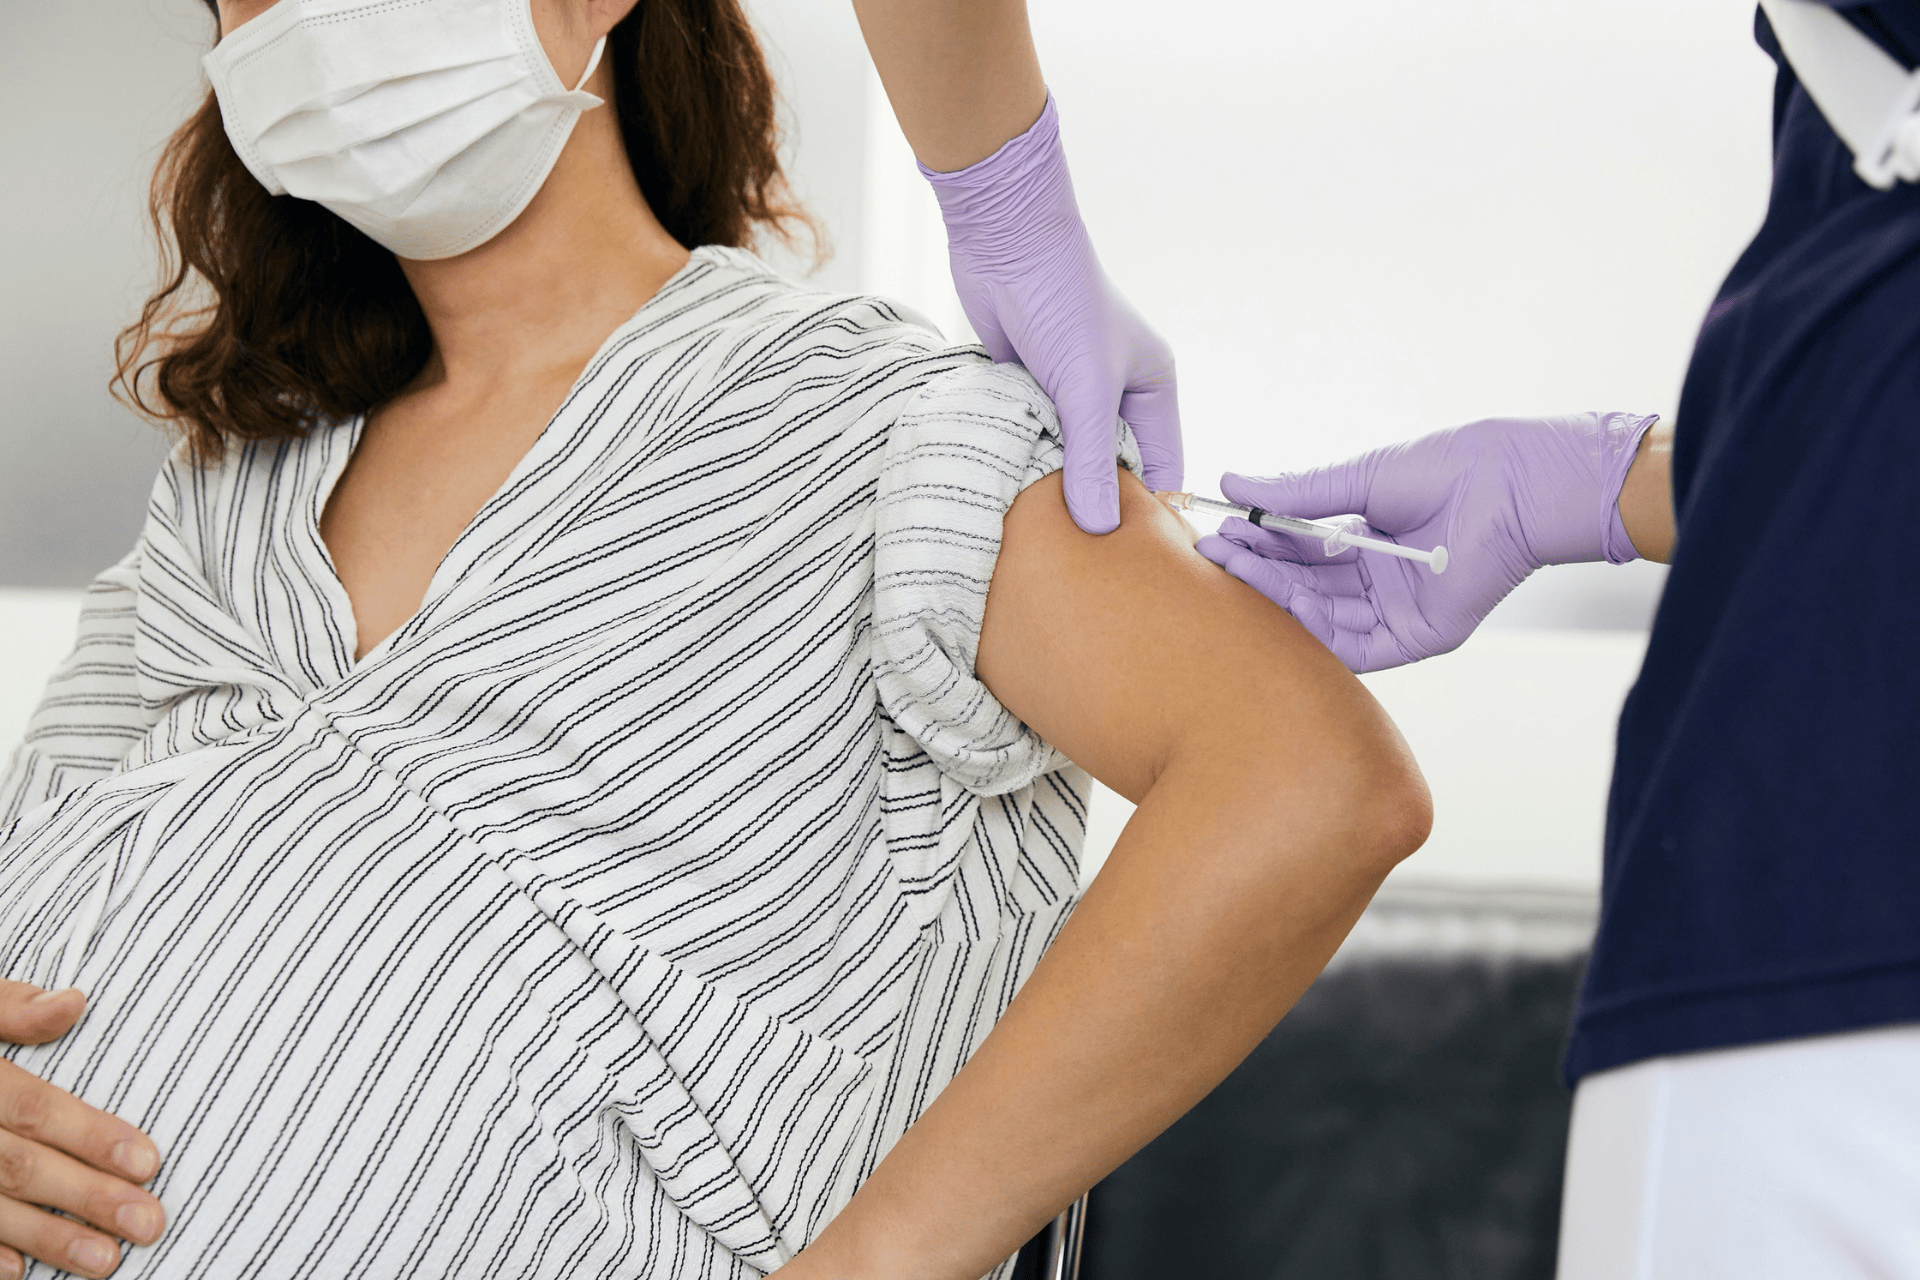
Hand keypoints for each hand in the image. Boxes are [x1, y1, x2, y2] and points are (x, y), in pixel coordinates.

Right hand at [0, 982, 164, 1279]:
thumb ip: (12, 1009)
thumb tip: (75, 1003)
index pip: (34, 1109)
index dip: (90, 1135)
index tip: (148, 1162)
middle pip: (19, 1167)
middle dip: (86, 1197)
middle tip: (147, 1221)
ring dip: (46, 1237)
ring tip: (105, 1259)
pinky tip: (18, 1271)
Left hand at [922, 94, 1180, 533]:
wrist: (1005, 240)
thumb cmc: (1062, 302)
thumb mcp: (1086, 390)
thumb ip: (1091, 460)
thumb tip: (1099, 529)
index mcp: (1151, 386)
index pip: (1160, 463)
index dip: (1149, 508)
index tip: (1131, 560)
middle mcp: (1114, 390)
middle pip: (1111, 464)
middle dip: (1095, 500)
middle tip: (1079, 561)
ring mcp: (1067, 388)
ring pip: (1065, 453)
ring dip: (1051, 482)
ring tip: (1041, 538)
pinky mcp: (1026, 384)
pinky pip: (1029, 435)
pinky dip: (1020, 457)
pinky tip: (1006, 495)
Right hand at [1196, 413, 1655, 672]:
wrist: (1514, 484)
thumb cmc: (1453, 470)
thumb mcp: (1359, 480)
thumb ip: (1295, 493)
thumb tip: (1232, 482)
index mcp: (1365, 545)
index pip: (1296, 551)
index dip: (1257, 544)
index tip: (1217, 531)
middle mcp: (1375, 584)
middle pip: (1302, 586)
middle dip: (1257, 570)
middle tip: (1214, 554)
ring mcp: (1393, 613)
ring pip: (1319, 616)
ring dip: (1276, 595)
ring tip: (1238, 571)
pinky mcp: (1416, 637)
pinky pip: (1356, 647)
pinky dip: (1317, 630)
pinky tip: (1284, 604)